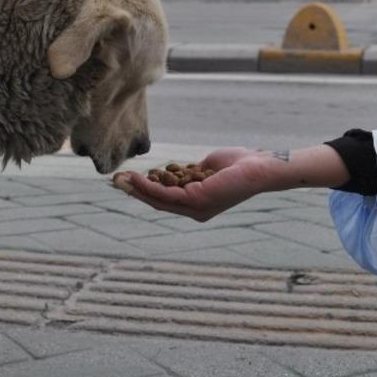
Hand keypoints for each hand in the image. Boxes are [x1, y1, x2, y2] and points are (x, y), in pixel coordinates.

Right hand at [118, 148, 275, 221]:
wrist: (259, 167)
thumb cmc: (239, 164)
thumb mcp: (206, 168)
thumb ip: (189, 173)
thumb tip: (175, 170)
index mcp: (197, 205)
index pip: (165, 201)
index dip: (144, 191)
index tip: (127, 180)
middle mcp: (195, 211)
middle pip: (157, 203)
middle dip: (135, 192)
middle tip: (116, 181)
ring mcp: (195, 208)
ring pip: (158, 200)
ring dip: (136, 190)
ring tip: (120, 179)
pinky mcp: (196, 200)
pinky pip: (166, 194)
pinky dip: (148, 187)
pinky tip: (136, 177)